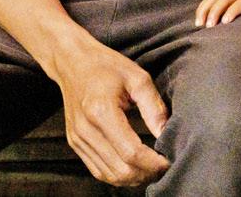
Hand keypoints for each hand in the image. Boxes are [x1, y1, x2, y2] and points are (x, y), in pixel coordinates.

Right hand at [49, 42, 169, 186]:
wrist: (72, 62)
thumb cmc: (106, 66)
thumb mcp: (137, 77)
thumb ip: (153, 106)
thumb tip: (165, 133)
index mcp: (101, 111)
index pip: (131, 152)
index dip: (153, 163)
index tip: (168, 160)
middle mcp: (86, 130)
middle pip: (120, 169)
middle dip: (146, 173)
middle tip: (162, 165)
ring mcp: (78, 139)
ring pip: (109, 175)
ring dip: (133, 178)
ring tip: (150, 168)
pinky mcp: (75, 144)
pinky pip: (98, 170)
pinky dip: (117, 175)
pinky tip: (132, 167)